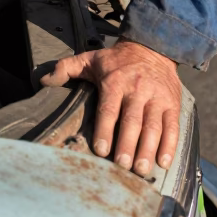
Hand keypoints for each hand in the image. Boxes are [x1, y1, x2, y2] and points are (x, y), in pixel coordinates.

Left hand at [41, 39, 180, 176]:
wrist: (153, 46)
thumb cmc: (117, 60)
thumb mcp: (90, 59)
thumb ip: (66, 68)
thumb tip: (43, 80)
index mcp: (115, 81)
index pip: (109, 108)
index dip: (105, 129)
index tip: (101, 150)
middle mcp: (137, 90)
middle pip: (133, 120)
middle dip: (128, 144)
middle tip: (123, 166)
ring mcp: (157, 97)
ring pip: (154, 126)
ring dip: (148, 149)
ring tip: (141, 169)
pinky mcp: (172, 103)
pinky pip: (173, 126)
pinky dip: (170, 145)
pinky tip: (164, 162)